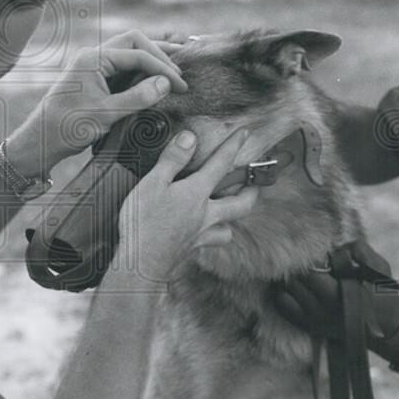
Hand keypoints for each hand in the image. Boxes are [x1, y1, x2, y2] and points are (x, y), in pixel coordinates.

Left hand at [7, 31, 187, 176]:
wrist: (40, 142)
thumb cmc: (67, 128)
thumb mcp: (105, 114)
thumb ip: (137, 98)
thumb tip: (165, 83)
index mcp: (93, 59)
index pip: (137, 53)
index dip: (162, 68)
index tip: (180, 86)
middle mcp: (93, 57)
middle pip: (134, 42)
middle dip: (159, 54)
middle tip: (181, 70)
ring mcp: (93, 67)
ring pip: (129, 53)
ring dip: (151, 60)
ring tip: (175, 67)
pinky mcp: (94, 80)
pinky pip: (122, 68)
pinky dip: (141, 71)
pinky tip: (155, 80)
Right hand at [114, 128, 258, 284]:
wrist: (141, 264)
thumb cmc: (143, 223)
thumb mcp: (152, 183)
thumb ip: (172, 160)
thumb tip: (189, 138)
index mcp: (196, 193)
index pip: (221, 164)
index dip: (233, 146)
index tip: (244, 134)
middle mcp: (206, 214)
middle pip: (241, 202)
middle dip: (252, 189)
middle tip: (257, 181)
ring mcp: (202, 233)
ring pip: (229, 226)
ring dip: (235, 216)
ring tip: (232, 208)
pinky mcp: (193, 248)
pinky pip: (213, 240)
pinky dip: (215, 234)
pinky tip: (207, 231)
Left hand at [272, 240, 398, 366]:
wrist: (390, 332)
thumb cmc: (386, 296)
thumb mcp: (381, 269)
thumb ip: (361, 252)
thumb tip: (337, 246)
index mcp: (339, 295)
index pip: (309, 272)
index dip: (312, 258)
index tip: (320, 254)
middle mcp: (322, 310)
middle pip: (293, 281)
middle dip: (299, 267)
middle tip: (310, 262)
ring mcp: (314, 320)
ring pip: (285, 291)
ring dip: (290, 279)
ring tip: (303, 273)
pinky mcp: (309, 327)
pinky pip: (283, 307)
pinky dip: (283, 293)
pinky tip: (294, 286)